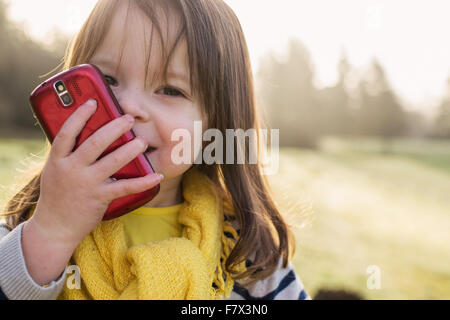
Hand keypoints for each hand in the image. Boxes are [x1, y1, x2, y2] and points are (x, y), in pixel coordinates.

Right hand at [29, 98, 161, 245]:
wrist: (53, 229)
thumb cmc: (57, 196)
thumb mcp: (54, 172)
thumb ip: (68, 155)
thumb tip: (85, 137)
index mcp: (58, 160)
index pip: (67, 132)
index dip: (79, 115)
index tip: (93, 102)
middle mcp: (71, 169)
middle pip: (94, 143)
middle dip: (114, 128)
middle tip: (129, 119)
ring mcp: (86, 184)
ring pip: (112, 162)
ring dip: (130, 150)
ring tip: (142, 141)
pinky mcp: (99, 198)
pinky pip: (125, 187)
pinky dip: (143, 181)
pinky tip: (156, 176)